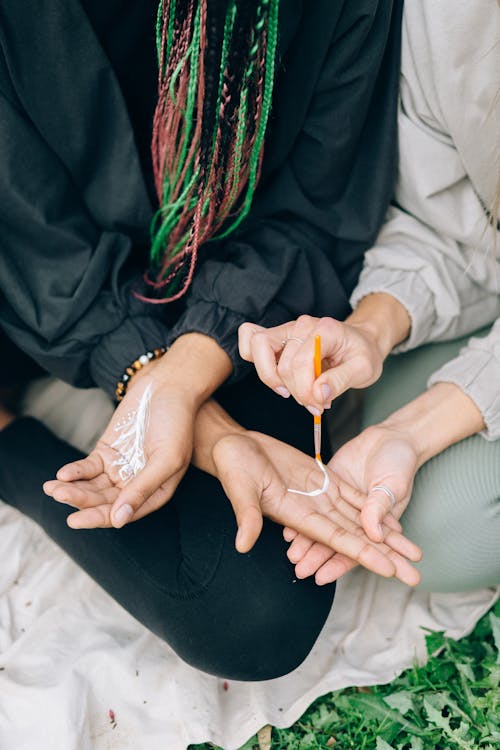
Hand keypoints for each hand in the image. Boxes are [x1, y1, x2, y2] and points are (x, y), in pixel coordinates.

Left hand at [43, 367, 194, 527]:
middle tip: (60, 496)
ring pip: (92, 487)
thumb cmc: (176, 422)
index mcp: (156, 492)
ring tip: (52, 488)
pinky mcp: (106, 452)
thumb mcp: (166, 458)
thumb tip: (120, 520)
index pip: (123, 514)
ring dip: (72, 489)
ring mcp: (120, 468)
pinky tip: (62, 474)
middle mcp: (136, 485)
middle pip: (103, 502)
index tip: (76, 520)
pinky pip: (87, 468)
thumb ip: (143, 489)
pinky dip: (75, 472)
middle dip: (81, 501)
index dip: (99, 518)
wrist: (168, 386)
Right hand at [210, 430, 421, 584]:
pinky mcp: (321, 479)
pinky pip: (352, 497)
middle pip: (357, 536)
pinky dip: (371, 509)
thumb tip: (243, 545)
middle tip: (415, 575)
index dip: (364, 554)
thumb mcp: (240, 487)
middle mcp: (313, 511)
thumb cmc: (232, 465)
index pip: (338, 539)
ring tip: (412, 552)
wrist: (233, 444)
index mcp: (298, 516)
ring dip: (386, 537)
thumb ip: (246, 515)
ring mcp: (319, 496)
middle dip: (386, 556)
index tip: (390, 571)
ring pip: (360, 520)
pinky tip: (391, 521)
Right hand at [239, 315, 383, 414]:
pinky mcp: (277, 337)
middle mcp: (302, 325)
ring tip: (293, 391)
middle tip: (314, 403)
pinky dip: (256, 361)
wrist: (362, 342)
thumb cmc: (362, 354)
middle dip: (295, 390)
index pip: (300, 362)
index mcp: (324, 329)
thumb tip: (318, 395)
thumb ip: (341, 381)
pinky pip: (250, 342)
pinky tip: (276, 378)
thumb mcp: (364, 370)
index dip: (304, 389)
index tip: (318, 405)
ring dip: (272, 378)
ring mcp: (286, 329)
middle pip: (281, 364)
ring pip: (257, 350)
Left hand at [285, 423, 420, 584]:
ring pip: (320, 525)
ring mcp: (338, 501)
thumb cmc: (399, 463)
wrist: (389, 437)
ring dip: (306, 542)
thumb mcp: (393, 485)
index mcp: (374, 524)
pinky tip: (287, 526)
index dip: (338, 565)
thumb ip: (380, 507)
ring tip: (292, 556)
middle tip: (301, 571)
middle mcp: (354, 517)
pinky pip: (312, 501)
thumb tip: (372, 533)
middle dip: (317, 559)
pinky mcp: (327, 483)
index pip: (354, 549)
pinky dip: (301, 513)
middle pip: (333, 542)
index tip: (322, 578)